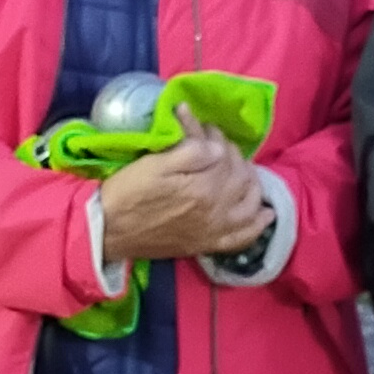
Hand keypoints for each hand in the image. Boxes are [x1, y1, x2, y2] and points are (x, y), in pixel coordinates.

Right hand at [95, 108, 271, 262]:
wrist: (108, 231)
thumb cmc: (128, 193)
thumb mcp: (155, 164)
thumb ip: (190, 152)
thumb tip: (215, 146)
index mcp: (203, 187)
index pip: (226, 156)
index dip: (218, 138)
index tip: (206, 129)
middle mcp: (216, 210)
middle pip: (242, 177)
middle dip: (235, 157)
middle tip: (220, 148)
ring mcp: (214, 230)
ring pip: (250, 204)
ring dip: (253, 185)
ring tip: (245, 173)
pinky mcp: (206, 244)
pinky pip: (242, 238)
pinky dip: (258, 226)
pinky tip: (266, 215)